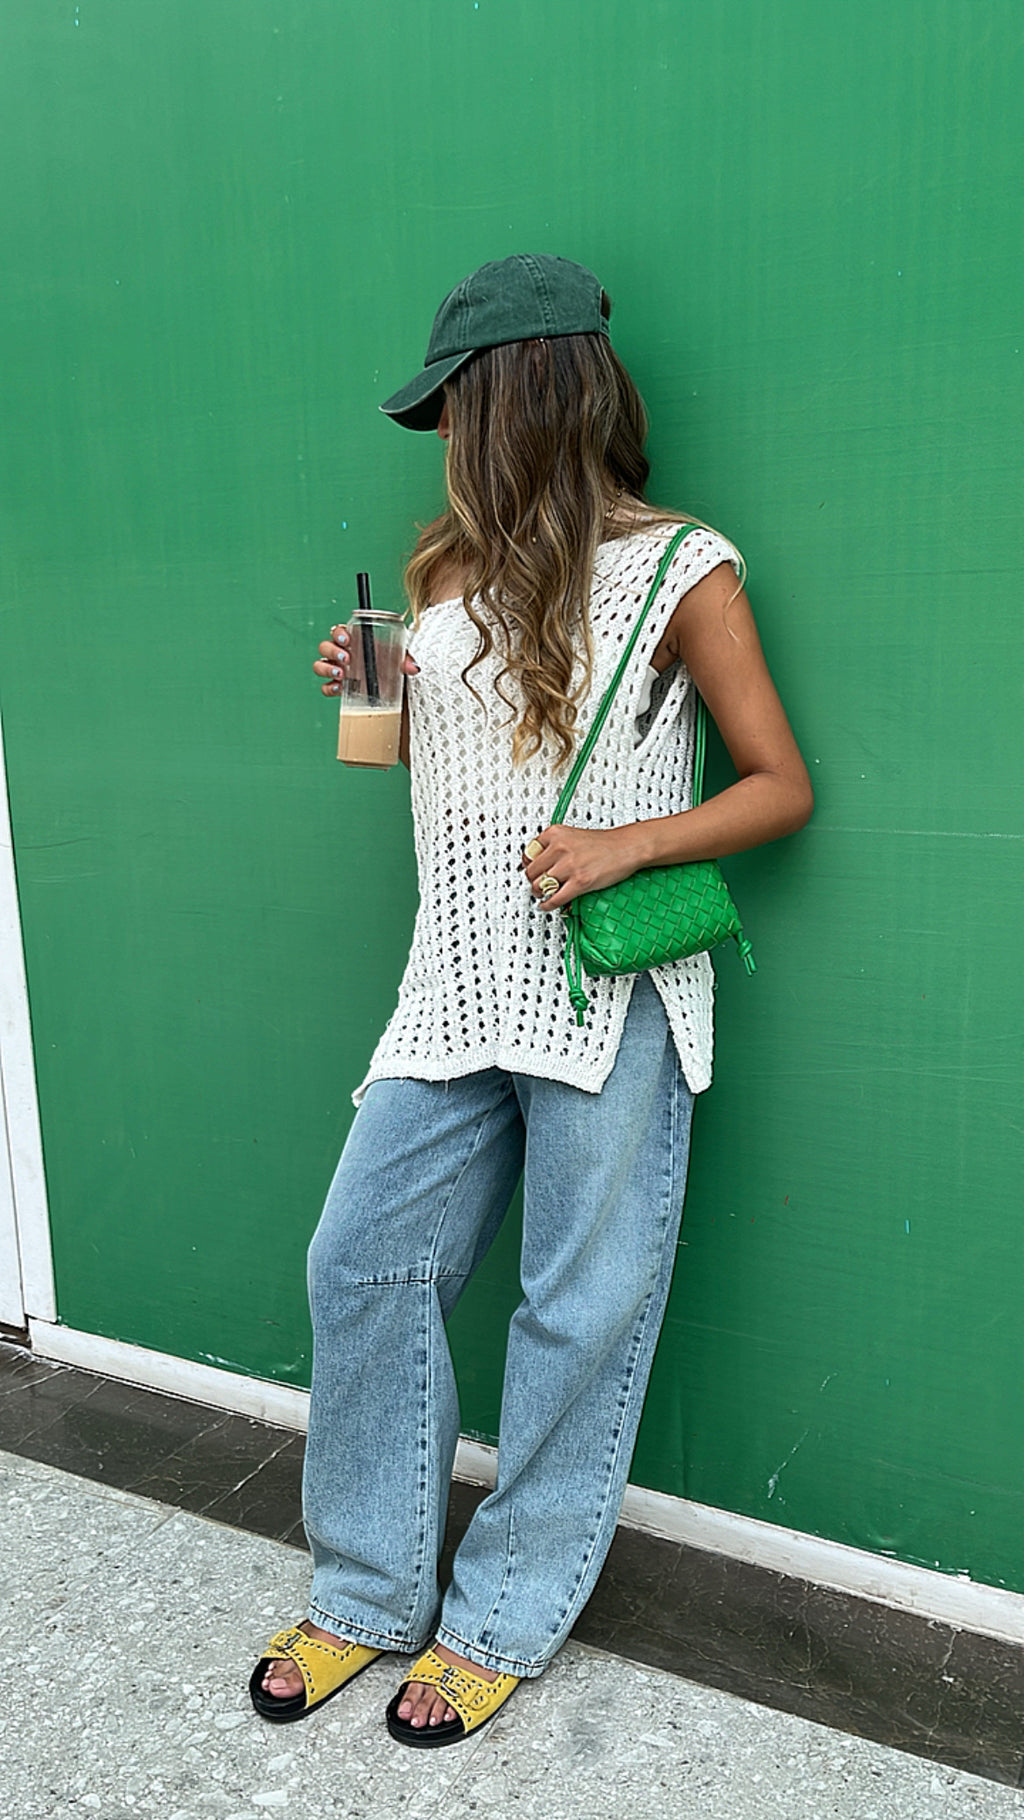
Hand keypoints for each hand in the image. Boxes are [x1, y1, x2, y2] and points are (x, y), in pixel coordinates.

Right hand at [313, 623, 419, 694]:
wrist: (396, 690)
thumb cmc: (394, 666)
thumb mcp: (400, 658)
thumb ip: (405, 659)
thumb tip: (413, 668)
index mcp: (355, 641)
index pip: (339, 631)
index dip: (338, 633)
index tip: (347, 639)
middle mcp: (343, 654)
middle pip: (325, 647)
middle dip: (332, 651)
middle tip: (347, 659)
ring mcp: (339, 672)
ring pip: (320, 665)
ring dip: (327, 669)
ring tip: (342, 675)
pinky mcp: (340, 689)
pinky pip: (326, 688)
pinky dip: (329, 688)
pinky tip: (339, 689)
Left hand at [521, 824, 642, 909]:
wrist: (628, 847)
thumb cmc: (605, 843)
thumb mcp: (573, 835)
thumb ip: (555, 846)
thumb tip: (538, 862)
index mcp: (556, 833)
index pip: (528, 852)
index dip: (527, 865)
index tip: (529, 870)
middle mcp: (560, 848)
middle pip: (531, 871)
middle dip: (533, 881)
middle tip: (537, 885)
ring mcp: (569, 865)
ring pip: (540, 886)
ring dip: (539, 893)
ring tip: (543, 894)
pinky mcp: (580, 881)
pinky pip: (555, 898)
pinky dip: (548, 905)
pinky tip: (547, 905)